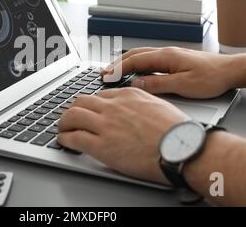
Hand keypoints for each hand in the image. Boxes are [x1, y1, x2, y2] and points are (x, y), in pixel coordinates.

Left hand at [57, 87, 187, 183]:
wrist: (183, 149)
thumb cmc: (177, 132)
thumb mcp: (159, 105)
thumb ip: (142, 103)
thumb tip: (136, 109)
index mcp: (128, 95)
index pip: (100, 95)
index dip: (91, 104)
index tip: (89, 111)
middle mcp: (114, 107)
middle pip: (81, 101)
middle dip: (72, 109)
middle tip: (70, 117)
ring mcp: (106, 125)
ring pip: (72, 116)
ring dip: (63, 122)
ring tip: (62, 129)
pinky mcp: (101, 146)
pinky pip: (74, 138)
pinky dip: (65, 139)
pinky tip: (64, 141)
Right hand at [102, 47, 236, 98]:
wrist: (231, 70)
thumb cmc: (212, 78)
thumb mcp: (183, 86)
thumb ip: (158, 84)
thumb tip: (137, 83)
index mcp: (166, 57)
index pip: (134, 61)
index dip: (118, 68)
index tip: (105, 76)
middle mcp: (166, 52)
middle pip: (135, 55)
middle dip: (117, 64)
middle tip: (104, 74)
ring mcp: (170, 55)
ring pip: (142, 56)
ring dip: (126, 63)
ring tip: (115, 72)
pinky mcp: (175, 60)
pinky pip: (150, 59)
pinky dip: (137, 64)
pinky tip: (136, 72)